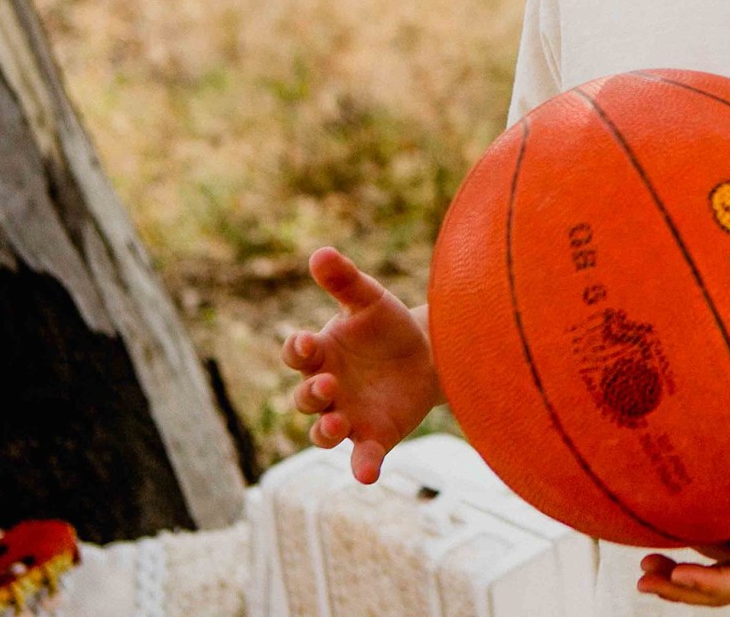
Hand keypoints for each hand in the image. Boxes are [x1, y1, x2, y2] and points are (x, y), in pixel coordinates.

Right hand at [281, 246, 442, 484]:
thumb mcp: (370, 300)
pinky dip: (362, 467)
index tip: (307, 342)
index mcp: (321, 354)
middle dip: (311, 394)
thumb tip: (319, 253)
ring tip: (337, 423)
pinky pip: (362, 457)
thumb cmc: (390, 326)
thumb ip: (344, 281)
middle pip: (304, 398)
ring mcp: (348, 416)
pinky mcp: (373, 438)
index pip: (297, 355)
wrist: (432, 353)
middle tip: (327, 384)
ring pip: (323, 433)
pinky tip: (367, 475)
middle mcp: (327, 390)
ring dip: (326, 431)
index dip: (298, 350)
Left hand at [636, 447, 729, 605]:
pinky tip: (664, 538)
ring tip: (643, 566)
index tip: (676, 574)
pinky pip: (717, 552)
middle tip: (644, 581)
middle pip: (720, 588)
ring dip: (678, 575)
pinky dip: (691, 551)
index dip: (707, 584)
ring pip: (713, 573)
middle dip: (681, 589)